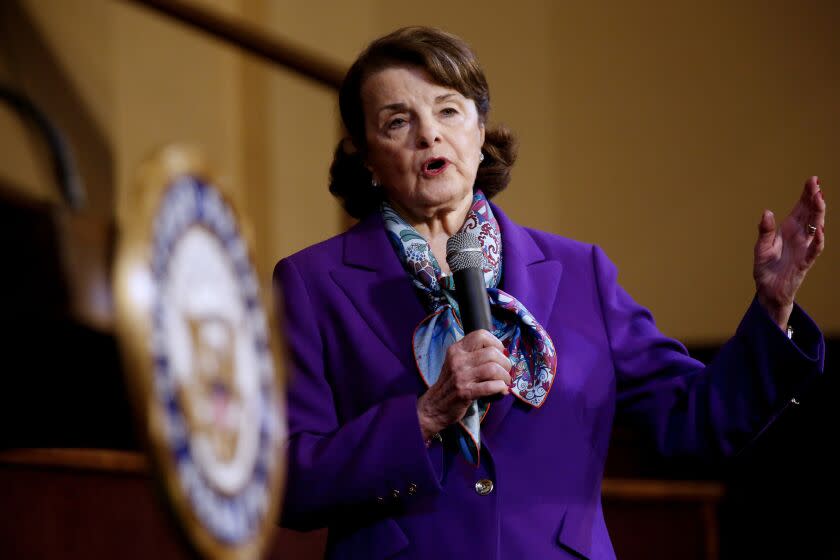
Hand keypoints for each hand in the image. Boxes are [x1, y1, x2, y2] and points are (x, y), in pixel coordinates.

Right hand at [416, 330, 510, 440]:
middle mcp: (458, 360)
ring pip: (493, 369)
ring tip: (504, 383)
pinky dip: (501, 388)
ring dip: (505, 377)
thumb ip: (475, 355)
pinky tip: (500, 390)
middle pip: (492, 352)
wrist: (435, 406)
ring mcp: (461, 376)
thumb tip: (504, 354)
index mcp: (457, 349)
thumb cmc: (451, 383)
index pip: (481, 335)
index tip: (500, 354)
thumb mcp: (457, 362)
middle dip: (505, 363)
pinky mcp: (465, 392)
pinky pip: (490, 386)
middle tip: (505, 372)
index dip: (496, 343)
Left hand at [754, 176, 825, 329]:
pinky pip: (814, 250)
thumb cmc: (766, 268)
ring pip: (815, 228)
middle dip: (814, 198)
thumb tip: (767, 212)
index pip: (801, 208)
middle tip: (816, 184)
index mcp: (788, 229)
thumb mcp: (760, 247)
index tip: (813, 180)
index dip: (807, 194)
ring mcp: (804, 248)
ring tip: (819, 199)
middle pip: (810, 214)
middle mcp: (799, 236)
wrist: (768, 291)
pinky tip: (819, 230)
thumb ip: (764, 231)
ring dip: (818, 214)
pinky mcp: (805, 262)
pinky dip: (818, 240)